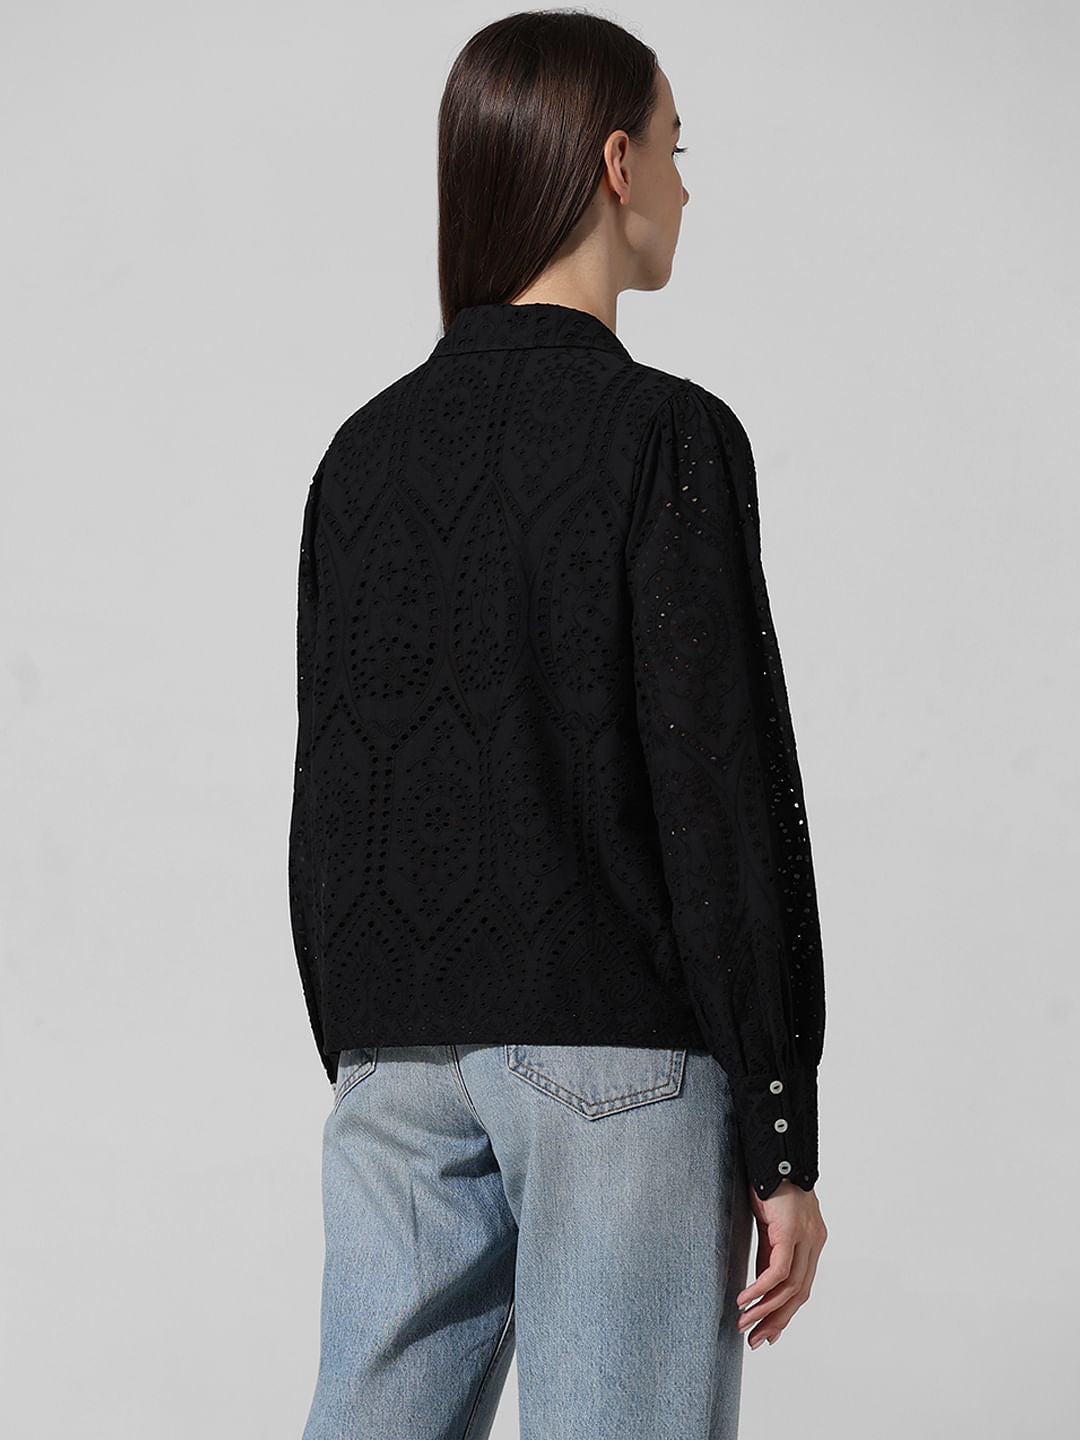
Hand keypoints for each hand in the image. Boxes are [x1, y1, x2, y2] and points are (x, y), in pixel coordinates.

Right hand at [736, 1180, 826, 1348]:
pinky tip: (745, 1299)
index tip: (766, 1333)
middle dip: (776, 1320)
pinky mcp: (791, 1231)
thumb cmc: (769, 1185)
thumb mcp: (769, 1227)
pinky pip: (778, 1271)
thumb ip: (769, 1254)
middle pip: (799, 1294)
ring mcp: (806, 1237)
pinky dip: (761, 1289)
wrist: (773, 1153)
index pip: (801, 1288)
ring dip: (765, 1309)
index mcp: (811, 1242)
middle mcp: (814, 1242)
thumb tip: (761, 1286)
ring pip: (790, 1287)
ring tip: (743, 1324)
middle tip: (754, 1340)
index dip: (784, 1313)